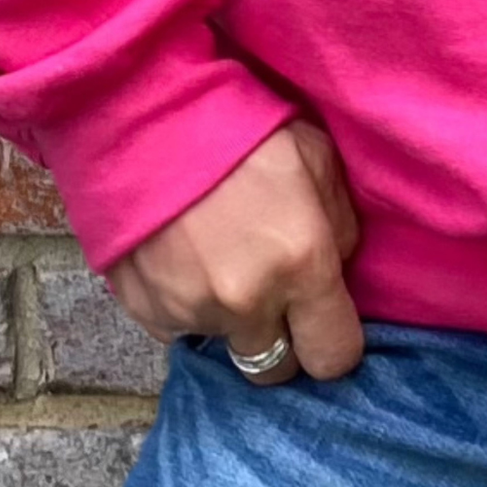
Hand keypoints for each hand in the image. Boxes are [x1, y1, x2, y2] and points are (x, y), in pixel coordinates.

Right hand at [102, 117, 364, 385]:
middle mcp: (247, 303)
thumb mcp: (318, 157)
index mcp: (301, 264)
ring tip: (221, 253)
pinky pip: (179, 329)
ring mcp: (191, 313)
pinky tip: (186, 254)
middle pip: (276, 369)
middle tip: (276, 293)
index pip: (334, 356)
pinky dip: (188, 304)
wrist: (147, 118)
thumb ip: (340, 225)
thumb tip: (338, 271)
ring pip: (226, 343)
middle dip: (283, 339)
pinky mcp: (146, 312)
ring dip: (231, 315)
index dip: (335, 342)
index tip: (327, 321)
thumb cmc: (243, 126)